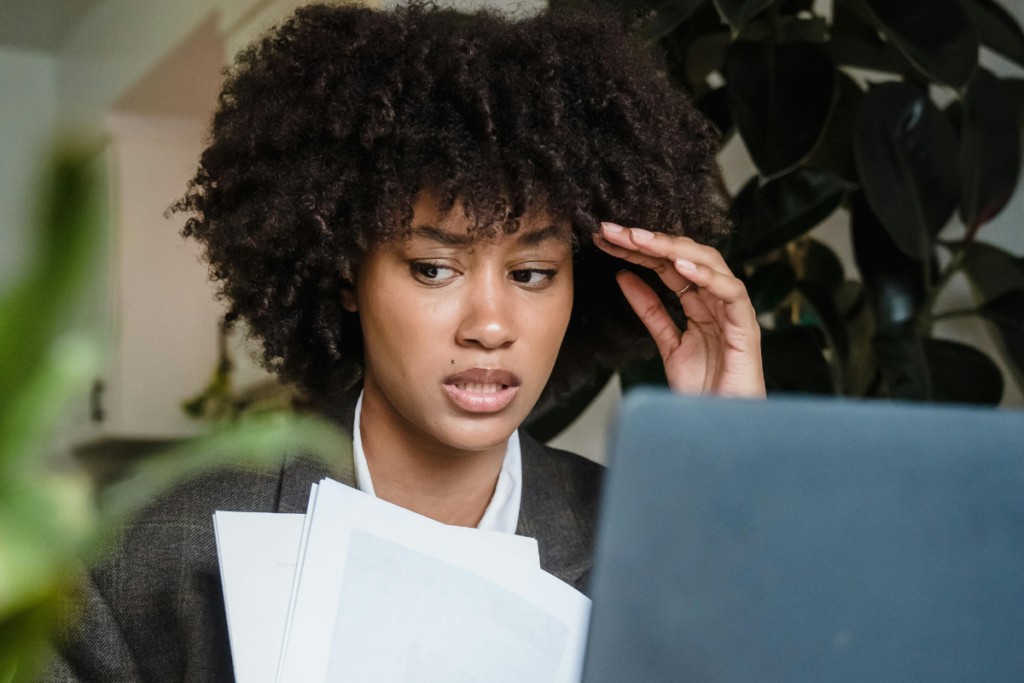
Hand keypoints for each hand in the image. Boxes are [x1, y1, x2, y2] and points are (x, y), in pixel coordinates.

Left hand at [595, 222, 765, 398]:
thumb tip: (624, 277)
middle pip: (685, 257)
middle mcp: (718, 302)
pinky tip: (680, 265)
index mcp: (700, 304)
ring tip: (640, 239)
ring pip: (709, 265)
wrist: (721, 426)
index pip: (667, 265)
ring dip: (672, 248)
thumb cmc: (703, 391)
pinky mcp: (747, 328)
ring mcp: (734, 312)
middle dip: (649, 241)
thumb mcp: (667, 344)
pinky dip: (707, 276)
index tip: (606, 239)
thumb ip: (650, 310)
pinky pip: (731, 293)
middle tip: (615, 231)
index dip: (638, 250)